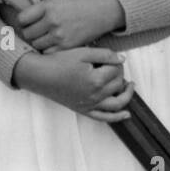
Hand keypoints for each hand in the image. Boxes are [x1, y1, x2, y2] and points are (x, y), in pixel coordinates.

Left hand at [10, 0, 124, 51]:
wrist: (107, 10)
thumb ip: (47, 0)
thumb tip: (31, 6)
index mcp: (49, 5)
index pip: (22, 19)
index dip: (23, 20)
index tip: (28, 20)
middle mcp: (52, 21)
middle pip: (28, 34)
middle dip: (29, 32)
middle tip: (35, 30)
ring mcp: (60, 36)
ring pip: (36, 45)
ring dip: (38, 42)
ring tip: (45, 37)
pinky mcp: (68, 46)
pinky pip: (48, 52)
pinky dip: (48, 49)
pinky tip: (53, 43)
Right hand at [11, 47, 134, 122]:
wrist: (41, 75)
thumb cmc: (60, 62)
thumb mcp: (83, 52)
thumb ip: (105, 54)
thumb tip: (122, 59)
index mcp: (96, 80)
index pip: (116, 70)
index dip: (116, 61)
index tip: (110, 56)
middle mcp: (95, 95)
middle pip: (117, 84)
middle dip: (119, 73)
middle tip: (112, 64)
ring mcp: (90, 105)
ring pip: (117, 103)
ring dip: (126, 95)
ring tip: (129, 85)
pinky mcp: (84, 110)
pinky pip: (104, 117)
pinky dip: (117, 117)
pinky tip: (126, 115)